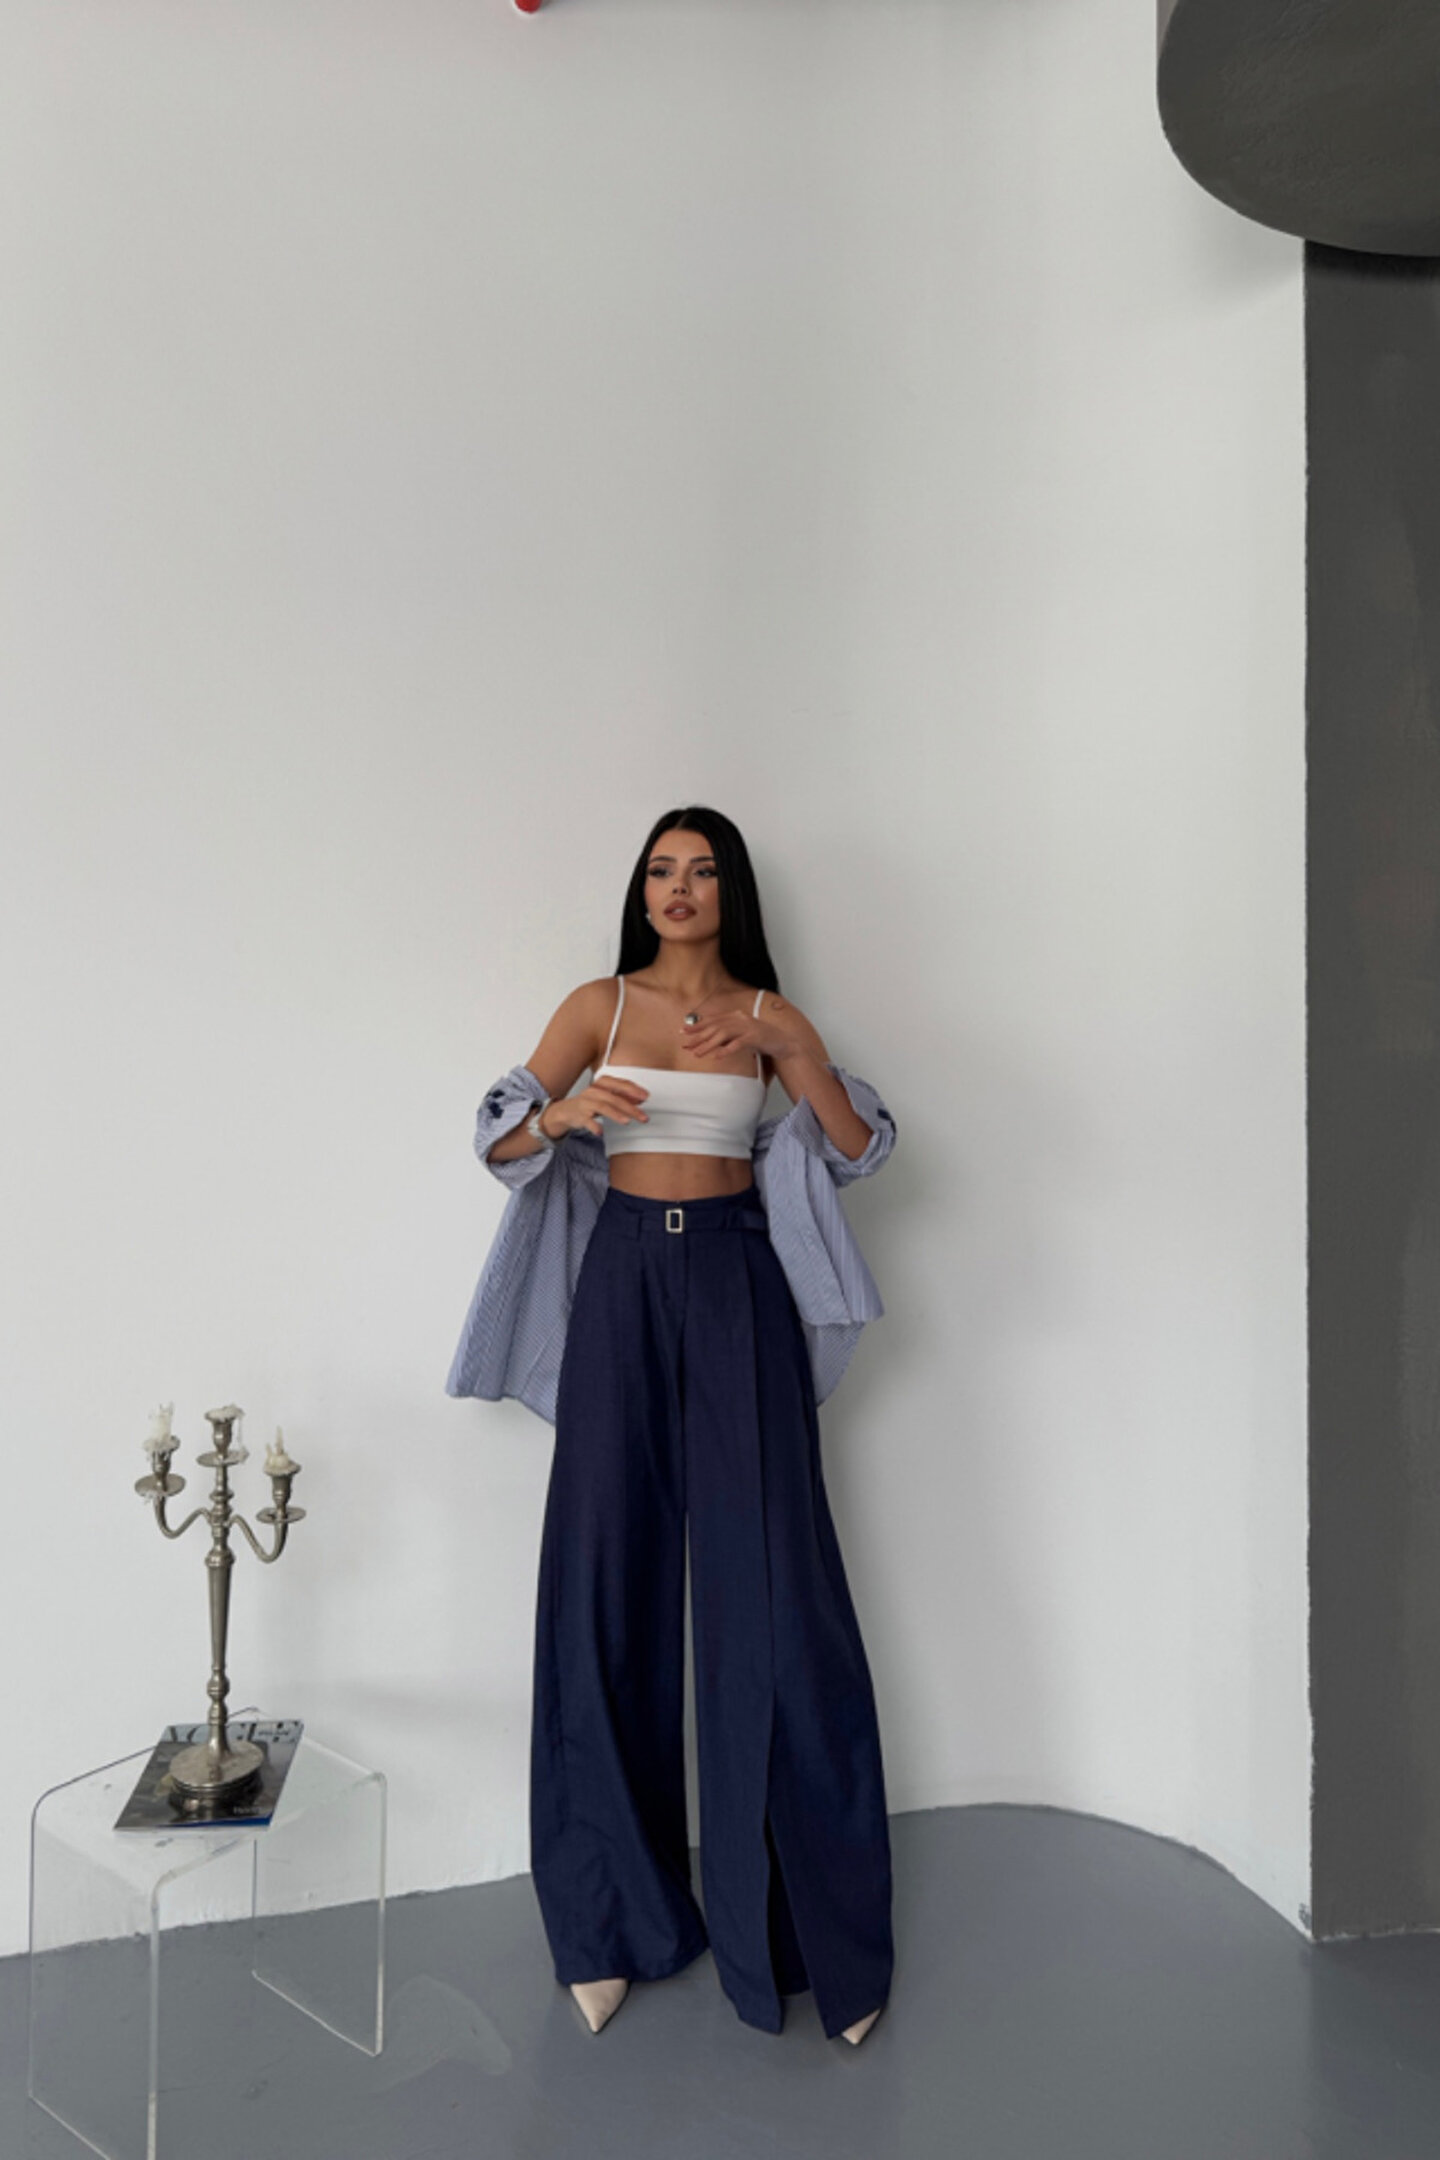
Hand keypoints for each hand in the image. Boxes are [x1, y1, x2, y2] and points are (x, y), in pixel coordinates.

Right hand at [546, 1076, 649, 1138]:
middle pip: (614, 1098)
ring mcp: (586, 1102)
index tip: (646, 1097)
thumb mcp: (607, 1097)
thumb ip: (623, 1097)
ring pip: (602, 1107)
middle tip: (643, 1116)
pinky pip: (587, 1120)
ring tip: (627, 1121)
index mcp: (602, 1083)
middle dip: (630, 1107)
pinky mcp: (579, 1115)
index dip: (634, 1090)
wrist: (566, 1111)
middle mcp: (594, 1091)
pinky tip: (601, 1132)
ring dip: (615, 1114)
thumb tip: (642, 1099)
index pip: (620, 1084)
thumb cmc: (590, 1102)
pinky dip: (594, 1126)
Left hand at [677, 1005, 800, 1065]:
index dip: (697, 1025)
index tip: (683, 1031)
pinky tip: (718, 1056)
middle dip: (699, 1036)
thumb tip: (708, 1042)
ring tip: (697, 1053)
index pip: (712, 1020)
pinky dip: (727, 1050)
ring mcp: (748, 1027)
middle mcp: (740, 1019)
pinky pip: (738, 1043)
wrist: (783, 1042)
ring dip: (709, 1044)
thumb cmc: (761, 1040)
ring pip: (724, 1034)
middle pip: (715, 1027)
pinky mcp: (755, 1037)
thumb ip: (726, 1036)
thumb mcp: (741, 1035)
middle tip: (686, 1045)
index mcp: (736, 1016)